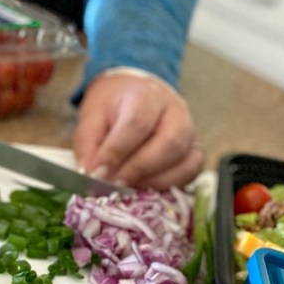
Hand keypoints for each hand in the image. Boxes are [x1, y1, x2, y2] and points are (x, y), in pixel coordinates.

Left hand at [73, 73, 202, 189]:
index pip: (137, 124)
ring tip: (128, 189)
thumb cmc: (114, 106)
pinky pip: (191, 171)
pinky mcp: (195, 150)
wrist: (136, 93)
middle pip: (168, 142)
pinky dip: (170, 185)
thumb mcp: (92, 116)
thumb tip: (88, 174)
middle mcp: (175, 111)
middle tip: (113, 186)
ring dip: (154, 181)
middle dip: (138, 169)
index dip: (116, 152)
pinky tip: (147, 189)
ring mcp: (190, 131)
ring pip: (185, 160)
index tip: (96, 174)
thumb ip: (88, 144)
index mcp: (146, 95)